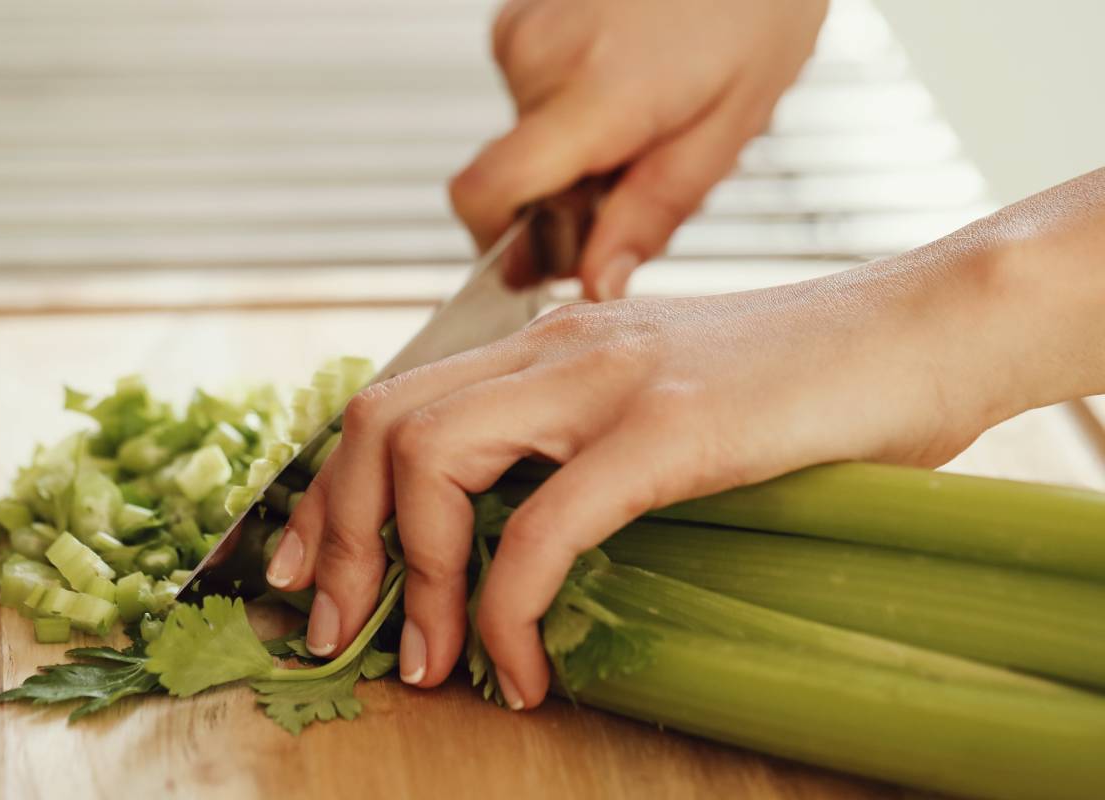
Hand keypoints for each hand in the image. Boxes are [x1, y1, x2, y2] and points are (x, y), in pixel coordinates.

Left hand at [264, 238, 1064, 708]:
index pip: (391, 401)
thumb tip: (522, 522)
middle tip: (337, 629)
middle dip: (335, 538)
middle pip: (379, 424)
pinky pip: (546, 526)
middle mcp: (557, 348)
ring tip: (434, 662)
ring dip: (413, 576)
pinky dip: (511, 609)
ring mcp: (610, 380)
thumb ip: (584, 438)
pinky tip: (526, 670)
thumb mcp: (662, 399)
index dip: (324, 493)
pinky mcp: (670, 426)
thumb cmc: (801, 385)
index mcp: (549, 344)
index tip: (302, 570)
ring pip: (432, 460)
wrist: (921, 332)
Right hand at [450, 0, 827, 299]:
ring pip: (523, 139)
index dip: (500, 243)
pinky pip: (528, 99)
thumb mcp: (728, 129)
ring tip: (647, 111)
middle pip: (512, 176)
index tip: (542, 259)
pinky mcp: (520, 18)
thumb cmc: (757, 7)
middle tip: (644, 165)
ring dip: (576, 151)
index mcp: (595, 92)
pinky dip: (570, 110)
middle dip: (569, 196)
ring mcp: (523, 29)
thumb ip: (652, 213)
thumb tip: (596, 283)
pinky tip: (625, 81)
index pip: (487, 191)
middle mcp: (540, 55)